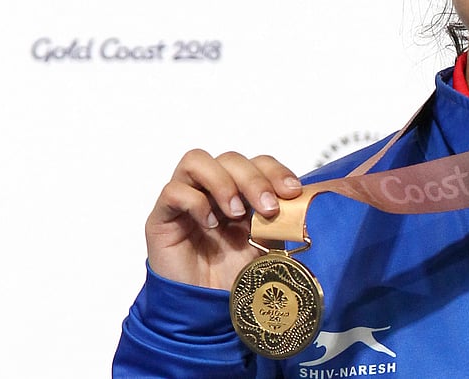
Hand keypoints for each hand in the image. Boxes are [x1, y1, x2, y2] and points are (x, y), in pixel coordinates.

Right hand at [144, 149, 301, 289]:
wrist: (210, 310)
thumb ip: (283, 218)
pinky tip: (210, 225)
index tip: (292, 191)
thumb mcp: (271, 244)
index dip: (275, 170)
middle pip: (230, 158)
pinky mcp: (162, 218)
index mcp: (242, 194)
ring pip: (196, 161)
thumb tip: (306, 199)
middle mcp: (213, 191)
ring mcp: (186, 201)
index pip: (257, 162)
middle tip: (268, 208)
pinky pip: (172, 191)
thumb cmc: (238, 277)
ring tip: (236, 213)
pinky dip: (195, 202)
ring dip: (222, 182)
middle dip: (254, 179)